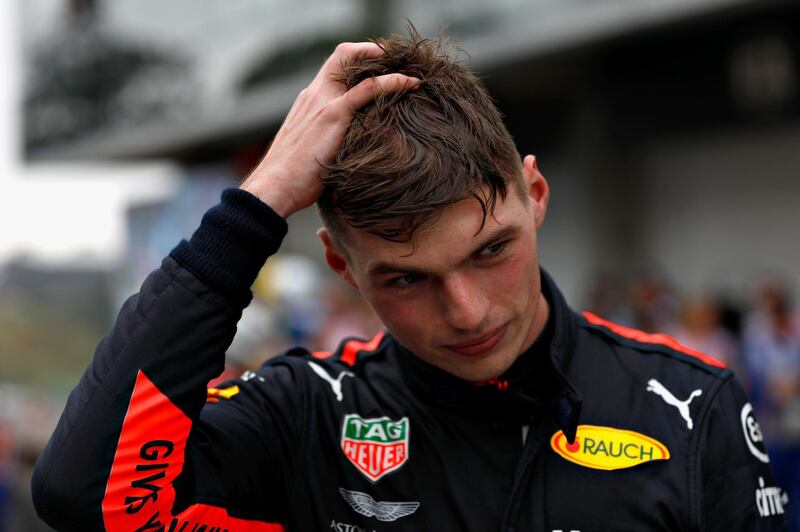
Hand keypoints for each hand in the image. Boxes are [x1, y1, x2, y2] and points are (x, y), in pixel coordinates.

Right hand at [241, 42, 420, 217]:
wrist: (275, 187)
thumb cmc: (293, 179)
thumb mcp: (311, 151)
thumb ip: (327, 141)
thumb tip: (347, 153)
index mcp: (308, 101)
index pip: (334, 66)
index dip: (359, 61)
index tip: (383, 69)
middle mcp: (314, 94)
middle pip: (344, 54)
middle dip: (375, 52)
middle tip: (401, 64)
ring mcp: (323, 102)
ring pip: (355, 64)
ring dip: (386, 62)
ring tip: (411, 70)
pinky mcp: (332, 115)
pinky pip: (368, 88)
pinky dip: (392, 81)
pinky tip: (411, 84)